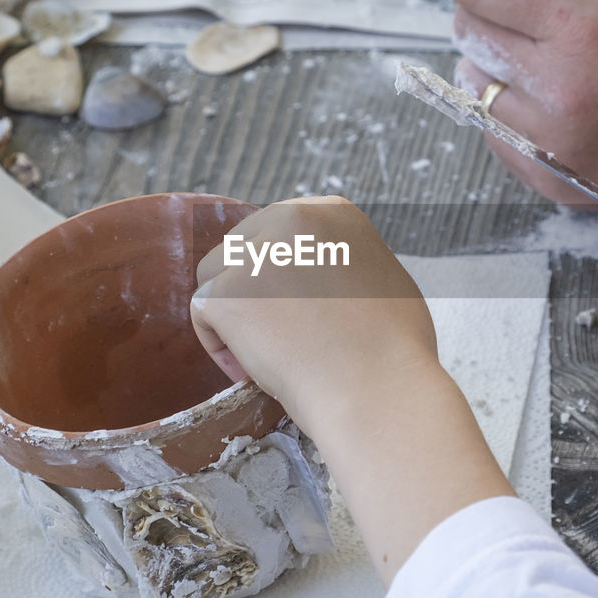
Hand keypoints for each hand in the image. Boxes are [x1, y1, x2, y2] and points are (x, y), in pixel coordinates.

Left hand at [190, 196, 440, 432]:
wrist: (377, 387)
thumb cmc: (393, 348)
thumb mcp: (379, 275)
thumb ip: (341, 261)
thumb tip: (319, 272)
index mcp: (330, 211)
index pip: (278, 231)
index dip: (280, 274)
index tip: (295, 309)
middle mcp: (290, 218)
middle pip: (243, 247)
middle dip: (251, 289)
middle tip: (276, 334)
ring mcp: (255, 254)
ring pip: (215, 276)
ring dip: (233, 312)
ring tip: (266, 351)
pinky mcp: (225, 292)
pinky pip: (203, 314)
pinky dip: (220, 345)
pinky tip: (251, 369)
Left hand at [410, 0, 597, 198]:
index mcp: (583, 29)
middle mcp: (557, 91)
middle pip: (468, 31)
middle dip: (481, 6)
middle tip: (524, 4)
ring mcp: (550, 143)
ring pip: (474, 84)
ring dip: (491, 60)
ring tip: (544, 54)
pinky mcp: (548, 178)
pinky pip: (492, 131)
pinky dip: (504, 106)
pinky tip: (546, 95)